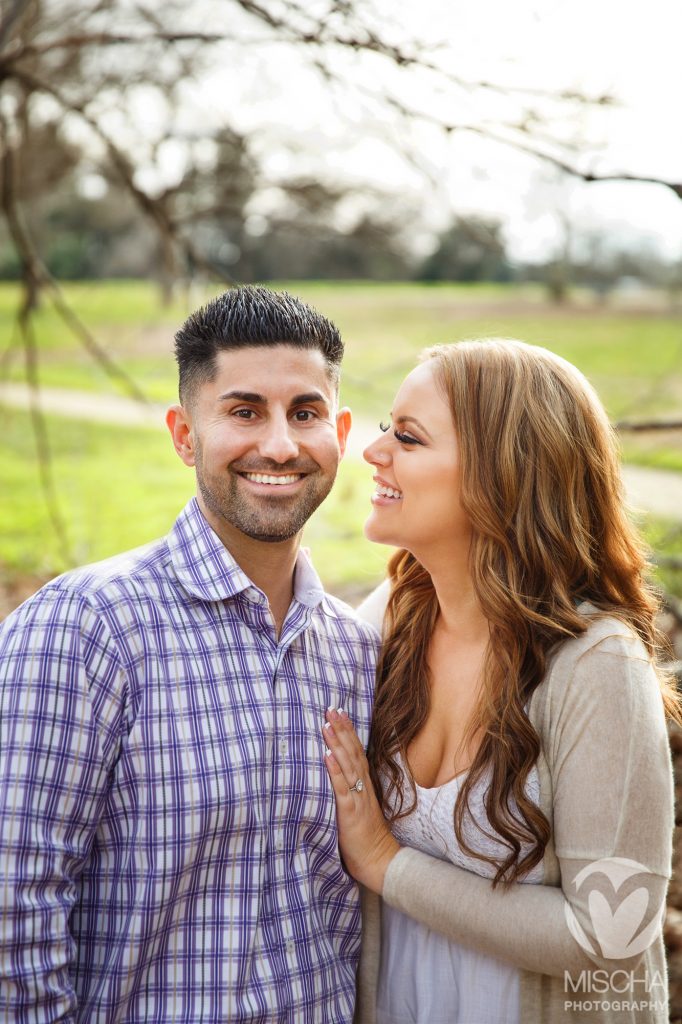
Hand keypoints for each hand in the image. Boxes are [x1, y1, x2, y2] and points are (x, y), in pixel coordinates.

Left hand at [322, 708, 400, 893]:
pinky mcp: (350, 811)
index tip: (340, 712)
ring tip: (326, 724)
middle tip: (331, 708)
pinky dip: (334, 770)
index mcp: (364, 786)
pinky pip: (342, 788)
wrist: (379, 861)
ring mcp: (357, 798)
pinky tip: (326, 756)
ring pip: (347, 765)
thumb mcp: (359, 809)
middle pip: (352, 752)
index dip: (349, 732)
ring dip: (337, 743)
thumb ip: (352, 792)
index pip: (356, 752)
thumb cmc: (366, 838)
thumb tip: (338, 776)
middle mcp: (362, 787)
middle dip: (342, 729)